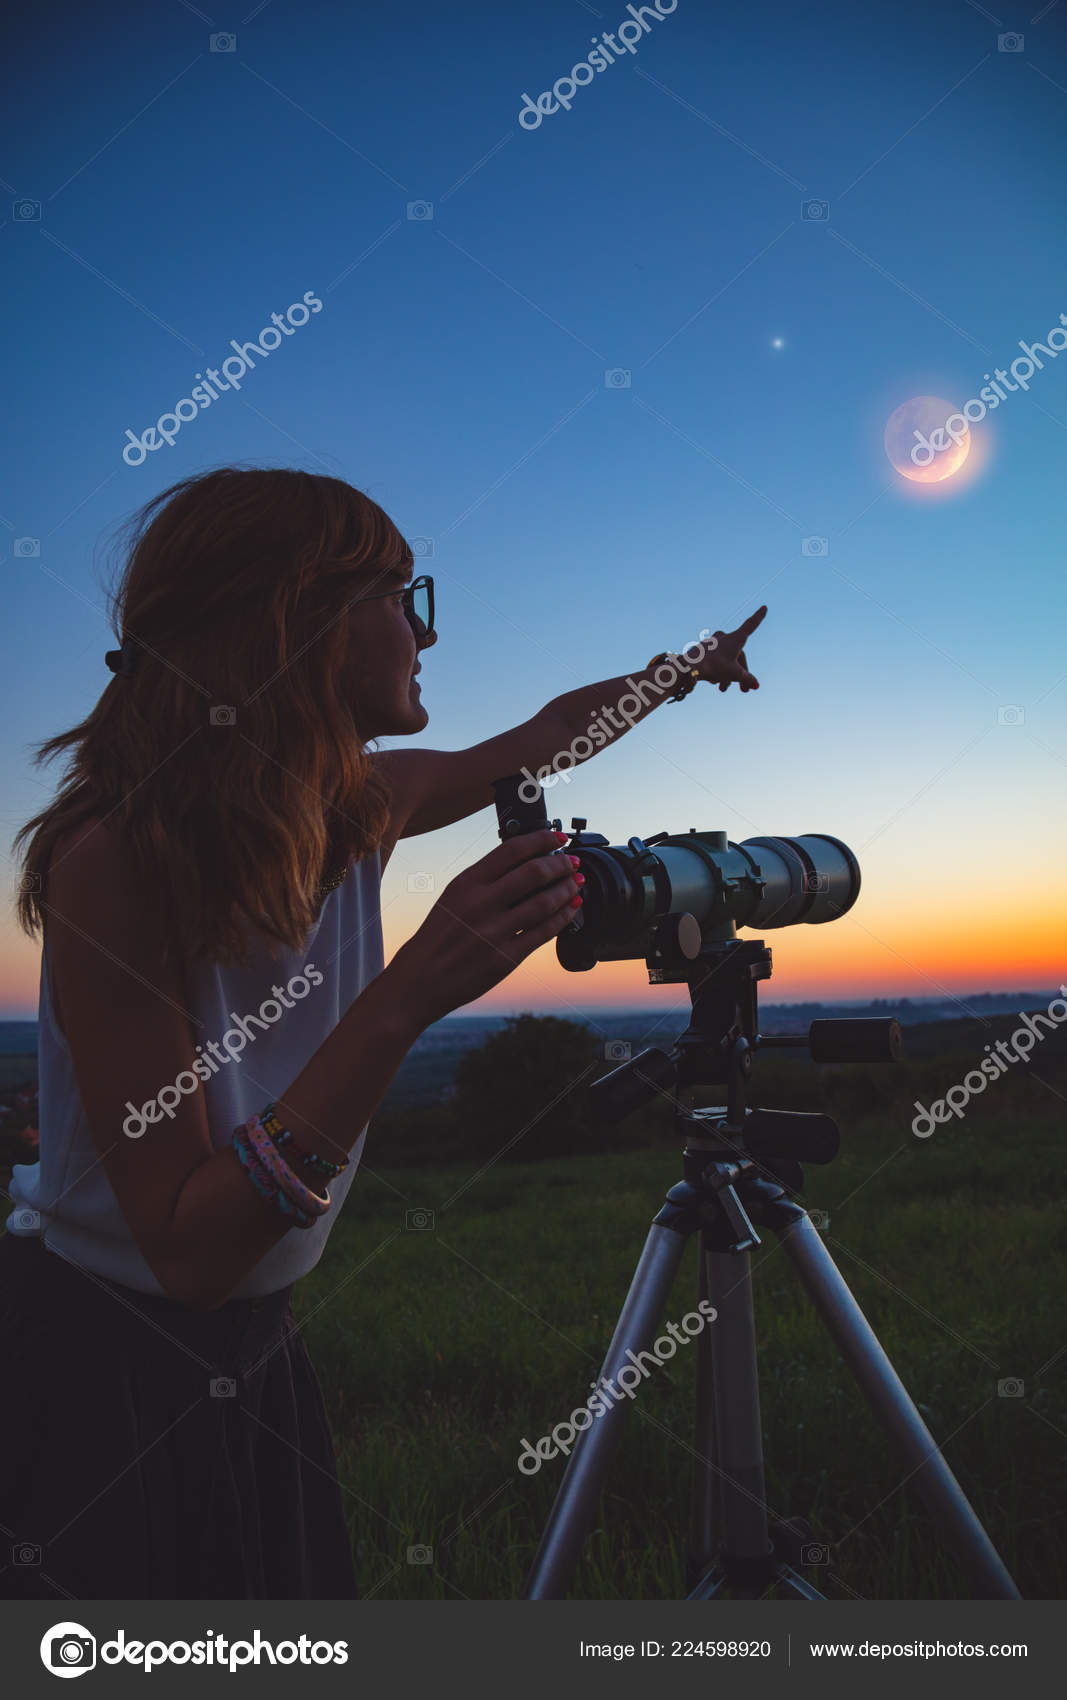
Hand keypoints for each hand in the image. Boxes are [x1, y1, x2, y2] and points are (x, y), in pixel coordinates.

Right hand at [386, 828, 580, 1028]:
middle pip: (534, 873)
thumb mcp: (453, 898)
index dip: (542, 839)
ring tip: (576, 883)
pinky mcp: (506, 958)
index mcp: (466, 884)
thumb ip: (484, 881)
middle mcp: (481, 904)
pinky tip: (571, 909)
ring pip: (545, 902)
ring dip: (567, 889)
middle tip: (573, 862)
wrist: (418, 980)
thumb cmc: (437, 937)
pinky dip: (563, 917)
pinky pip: (544, 933)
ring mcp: (494, 932)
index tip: (558, 837)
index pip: (512, 850)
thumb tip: (525, 863)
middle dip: (561, 864)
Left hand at [695, 605, 766, 692]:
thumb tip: (755, 685)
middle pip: (738, 655)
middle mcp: (725, 637)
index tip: (764, 607)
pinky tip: (713, 682)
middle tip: (744, 691)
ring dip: (727, 675)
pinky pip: (716, 661)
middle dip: (741, 674)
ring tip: (722, 689)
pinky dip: (718, 671)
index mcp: (736, 638)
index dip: (758, 617)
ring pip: (726, 660)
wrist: (689, 667)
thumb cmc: (714, 667)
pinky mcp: (704, 650)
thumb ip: (746, 678)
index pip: (751, 625)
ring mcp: (713, 643)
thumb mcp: (734, 674)